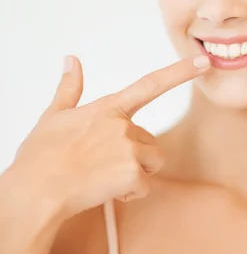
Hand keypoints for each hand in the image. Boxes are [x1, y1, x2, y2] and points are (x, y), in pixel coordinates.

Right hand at [12, 53, 209, 218]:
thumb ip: (70, 88)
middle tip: (102, 163)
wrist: (36, 190)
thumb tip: (71, 60)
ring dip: (137, 172)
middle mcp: (123, 125)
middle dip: (134, 154)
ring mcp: (129, 149)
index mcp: (108, 107)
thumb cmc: (41, 156)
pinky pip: (145, 186)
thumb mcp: (53, 116)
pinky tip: (106, 191)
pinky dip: (130, 193)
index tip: (203, 61)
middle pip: (150, 140)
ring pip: (152, 161)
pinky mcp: (132, 174)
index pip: (151, 84)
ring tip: (105, 176)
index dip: (180, 72)